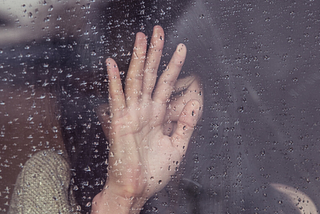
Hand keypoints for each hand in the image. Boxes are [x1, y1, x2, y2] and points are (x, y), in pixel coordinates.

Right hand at [92, 25, 202, 212]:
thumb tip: (194, 101)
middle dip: (155, 53)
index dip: (174, 66)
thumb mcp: (177, 146)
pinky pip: (117, 98)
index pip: (166, 84)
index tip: (181, 49)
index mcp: (157, 116)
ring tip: (142, 38)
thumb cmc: (153, 172)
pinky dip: (114, 80)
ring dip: (138, 58)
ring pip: (135, 80)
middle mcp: (144, 111)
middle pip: (150, 75)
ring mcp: (131, 115)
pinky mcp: (119, 122)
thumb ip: (186, 123)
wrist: (137, 190)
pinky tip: (112, 64)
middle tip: (158, 32)